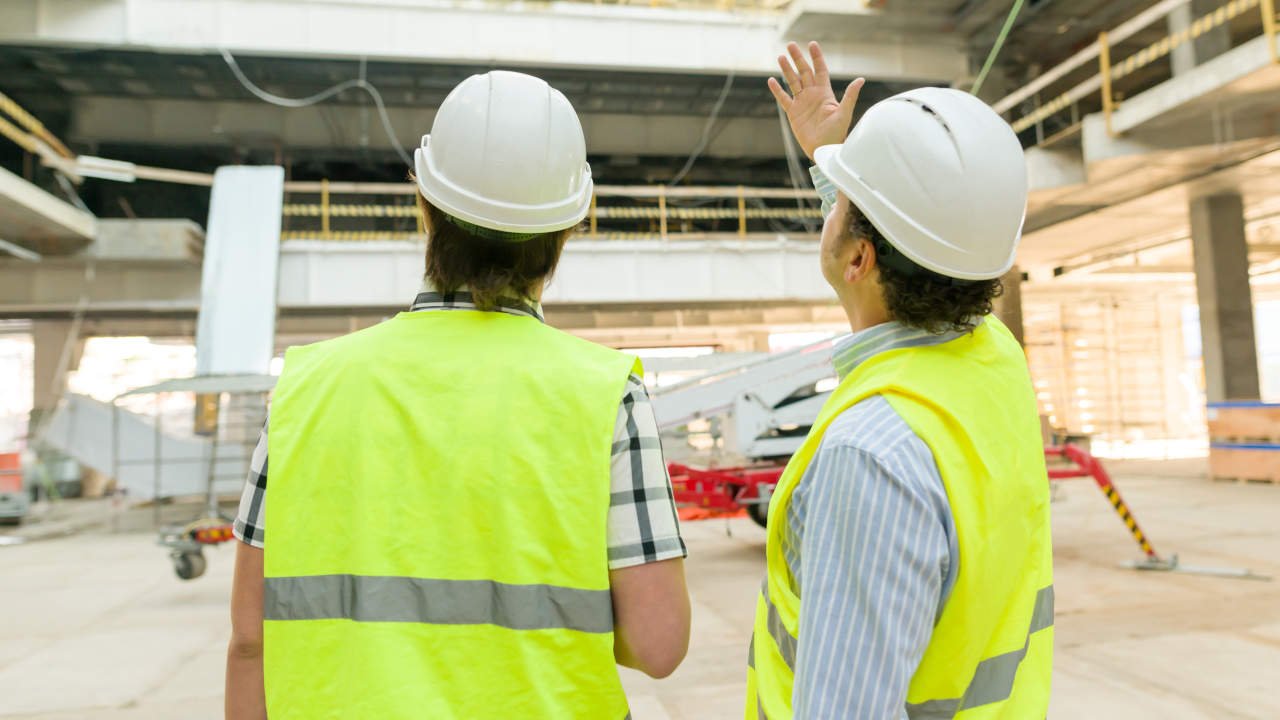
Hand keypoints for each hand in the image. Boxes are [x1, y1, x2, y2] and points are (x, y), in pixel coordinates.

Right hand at [768, 42, 864, 161]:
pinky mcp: (793, 113)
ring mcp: (802, 103)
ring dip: (787, 70)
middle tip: (791, 44)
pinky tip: (771, 80)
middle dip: (798, 58)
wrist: (824, 149)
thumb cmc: (837, 134)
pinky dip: (777, 90)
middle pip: (804, 72)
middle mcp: (812, 95)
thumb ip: (850, 96)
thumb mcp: (844, 113)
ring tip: (781, 57)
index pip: (820, 70)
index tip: (812, 44)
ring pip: (792, 82)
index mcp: (825, 93)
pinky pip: (783, 98)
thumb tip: (861, 79)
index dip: (816, 57)